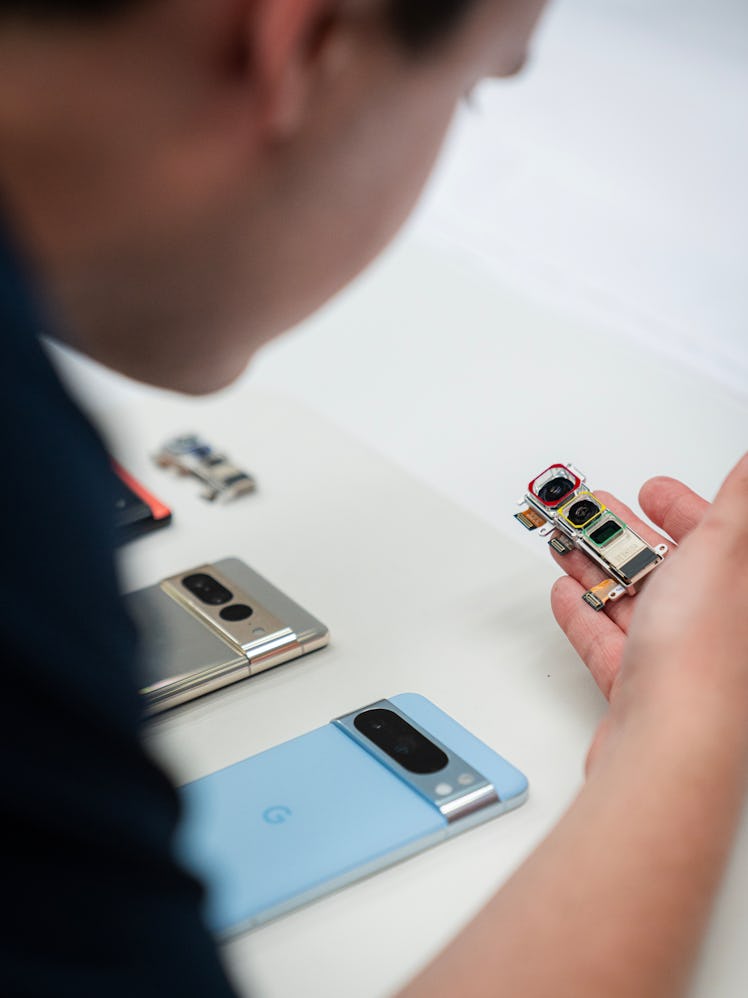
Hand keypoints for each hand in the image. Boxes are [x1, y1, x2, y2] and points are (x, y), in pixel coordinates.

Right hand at [550, 454, 747, 767]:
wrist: (669, 747)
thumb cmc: (707, 660)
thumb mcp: (723, 549)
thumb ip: (737, 500)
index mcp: (742, 591)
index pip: (719, 537)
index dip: (683, 508)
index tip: (653, 491)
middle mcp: (721, 626)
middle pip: (670, 568)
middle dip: (626, 535)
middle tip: (596, 511)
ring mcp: (681, 659)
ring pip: (636, 602)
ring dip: (599, 568)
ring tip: (569, 541)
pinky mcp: (642, 688)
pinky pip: (610, 642)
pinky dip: (584, 614)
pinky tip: (567, 593)